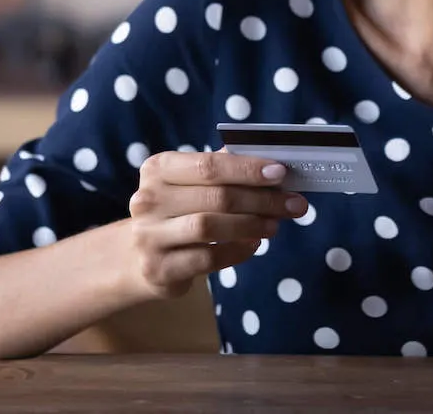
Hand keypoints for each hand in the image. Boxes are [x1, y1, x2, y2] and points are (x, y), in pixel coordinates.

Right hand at [124, 149, 306, 298]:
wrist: (139, 256)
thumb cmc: (178, 210)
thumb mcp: (191, 184)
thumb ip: (225, 170)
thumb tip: (273, 166)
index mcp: (158, 169)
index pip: (209, 165)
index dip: (248, 169)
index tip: (281, 173)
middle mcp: (148, 200)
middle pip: (216, 197)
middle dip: (261, 200)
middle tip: (294, 204)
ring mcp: (150, 236)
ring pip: (210, 227)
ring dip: (251, 225)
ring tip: (275, 224)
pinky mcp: (159, 268)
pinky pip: (208, 258)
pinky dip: (237, 251)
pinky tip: (253, 244)